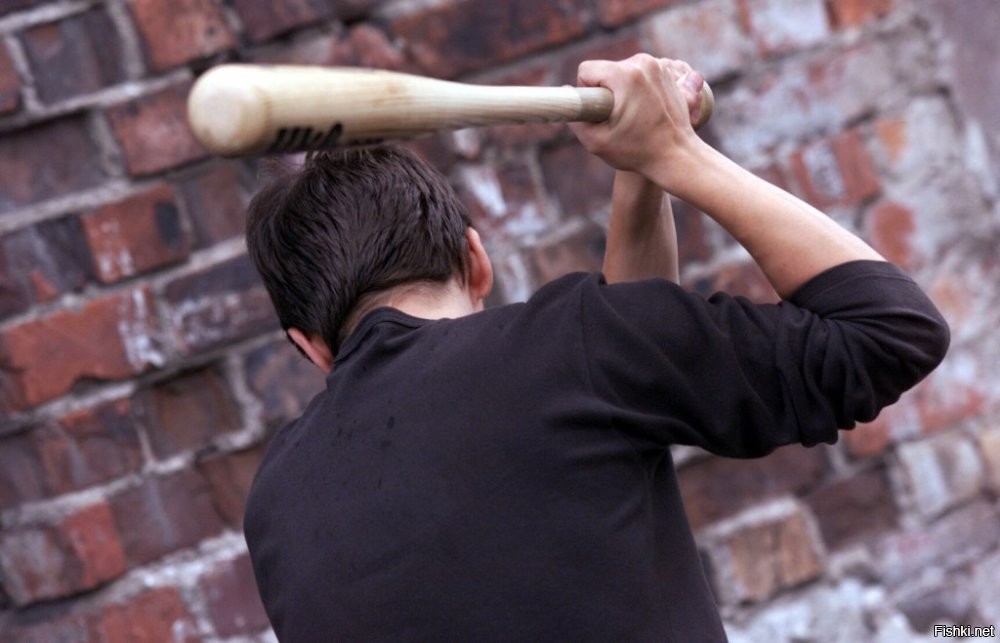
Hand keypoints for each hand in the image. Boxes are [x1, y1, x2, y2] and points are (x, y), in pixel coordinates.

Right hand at [569, 54, 705, 182]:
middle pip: (606, 69)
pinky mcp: (667, 71)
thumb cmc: (637, 151)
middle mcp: (643, 63)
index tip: (599, 112)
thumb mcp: (596, 141)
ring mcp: (658, 65)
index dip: (586, 92)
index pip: (587, 70)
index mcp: (624, 76)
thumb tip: (565, 93)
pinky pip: (641, 73)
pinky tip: (645, 109)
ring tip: (633, 115)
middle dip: (606, 91)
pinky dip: (638, 88)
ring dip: (622, 89)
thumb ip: (575, 117)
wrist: (677, 155)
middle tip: (618, 118)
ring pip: (623, 70)